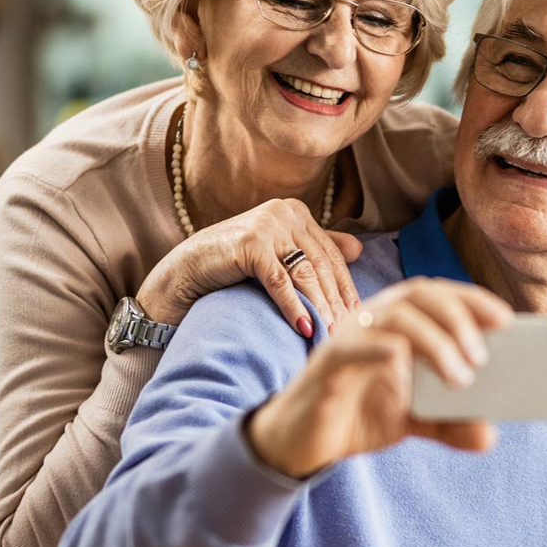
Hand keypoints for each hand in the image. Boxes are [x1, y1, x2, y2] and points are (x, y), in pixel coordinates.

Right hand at [137, 198, 362, 334]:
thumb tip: (359, 249)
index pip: (330, 254)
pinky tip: (305, 328)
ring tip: (330, 335)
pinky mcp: (250, 243)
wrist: (186, 270)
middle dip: (336, 301)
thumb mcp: (279, 252)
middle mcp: (284, 212)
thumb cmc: (234, 264)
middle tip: (348, 331)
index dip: (345, 286)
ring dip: (320, 308)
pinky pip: (280, 281)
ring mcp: (267, 225)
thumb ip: (315, 247)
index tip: (358, 315)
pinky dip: (294, 307)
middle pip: (321, 264)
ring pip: (304, 274)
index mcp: (296, 212)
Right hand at [247, 277, 513, 476]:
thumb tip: (489, 435)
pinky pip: (353, 345)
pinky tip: (402, 360)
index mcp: (397, 323)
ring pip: (393, 315)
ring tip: (459, 375)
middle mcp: (374, 319)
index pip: (438, 295)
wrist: (302, 442)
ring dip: (434, 339)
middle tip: (482, 356)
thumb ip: (449, 423)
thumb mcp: (412, 421)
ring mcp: (350, 337)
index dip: (472, 300)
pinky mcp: (328, 364)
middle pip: (418, 294)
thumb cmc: (357, 415)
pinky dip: (380, 347)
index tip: (506, 320)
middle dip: (458, 317)